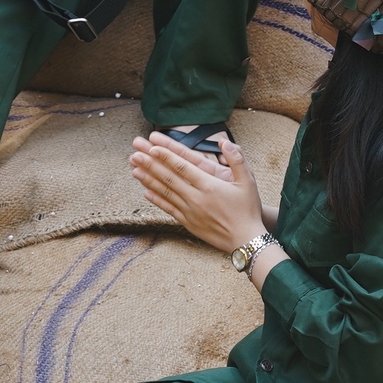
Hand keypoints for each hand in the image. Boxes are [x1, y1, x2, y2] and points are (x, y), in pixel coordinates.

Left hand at [130, 132, 265, 253]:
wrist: (246, 240)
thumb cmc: (247, 209)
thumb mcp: (248, 181)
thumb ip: (237, 159)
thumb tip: (225, 142)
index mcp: (209, 185)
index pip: (182, 166)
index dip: (166, 155)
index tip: (151, 146)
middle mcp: (196, 198)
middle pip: (168, 177)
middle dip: (150, 163)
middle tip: (135, 152)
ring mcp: (190, 211)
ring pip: (165, 192)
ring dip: (148, 179)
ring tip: (134, 169)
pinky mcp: (188, 223)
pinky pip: (168, 209)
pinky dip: (157, 199)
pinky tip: (146, 192)